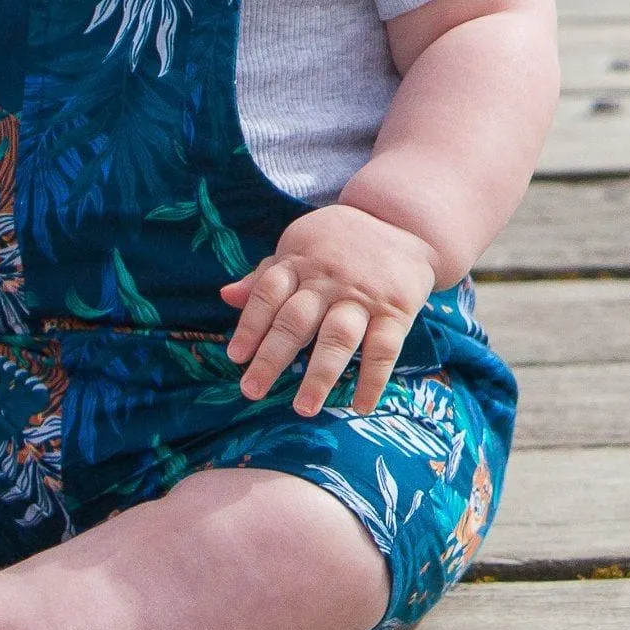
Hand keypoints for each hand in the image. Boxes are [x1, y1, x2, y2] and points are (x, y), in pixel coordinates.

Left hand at [221, 205, 438, 415]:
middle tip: (252, 391)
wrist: (404, 221)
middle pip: (297, 320)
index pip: (269, 293)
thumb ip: (266, 274)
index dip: (250, 325)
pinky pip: (385, 348)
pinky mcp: (397, 310)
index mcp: (301, 262)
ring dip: (320, 375)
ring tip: (304, 408)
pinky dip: (373, 379)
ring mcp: (364, 296)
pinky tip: (361, 406)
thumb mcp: (301, 246)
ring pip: (338, 337)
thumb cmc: (340, 243)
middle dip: (272, 357)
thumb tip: (226, 297)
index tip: (236, 357)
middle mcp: (329, 280)